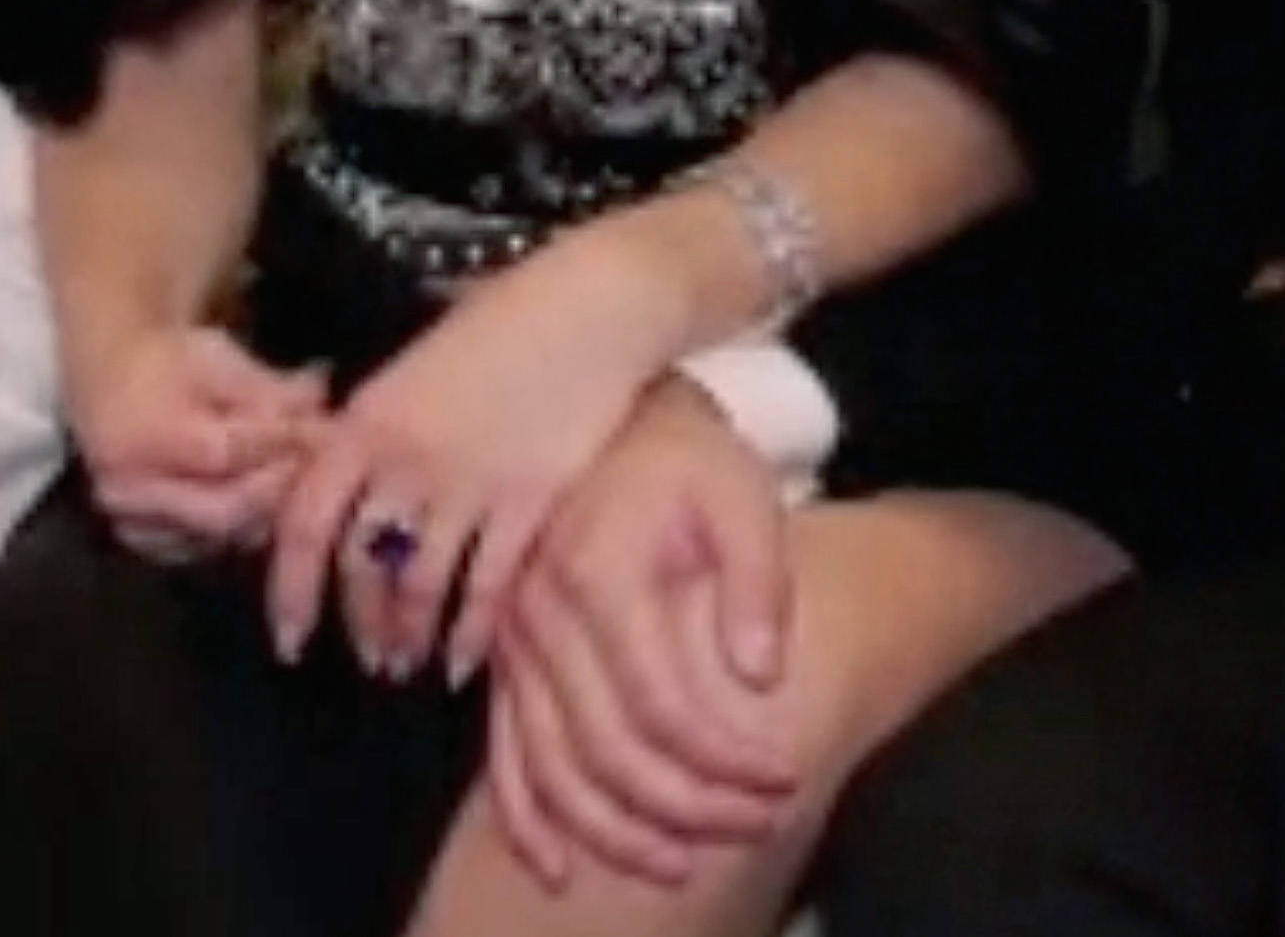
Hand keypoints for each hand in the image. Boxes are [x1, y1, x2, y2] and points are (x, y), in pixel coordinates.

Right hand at [68, 321, 327, 563]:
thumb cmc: (168, 362)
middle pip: (225, 509)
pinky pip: (207, 550)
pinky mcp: (143, 543)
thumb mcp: (218, 356)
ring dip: (270, 512)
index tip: (327, 430)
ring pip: (223, 536)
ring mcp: (133, 524)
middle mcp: (128, 489)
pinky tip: (267, 502)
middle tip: (323, 464)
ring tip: (303, 480)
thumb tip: (322, 395)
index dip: (282, 444)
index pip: (225, 452)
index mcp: (140, 435)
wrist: (110, 382)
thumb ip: (269, 386)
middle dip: (282, 487)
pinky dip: (243, 529)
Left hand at [268, 223, 688, 678]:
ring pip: (418, 586)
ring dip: (407, 636)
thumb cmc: (498, 324)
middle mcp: (406, 459)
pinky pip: (487, 587)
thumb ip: (373, 430)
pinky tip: (460, 663)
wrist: (588, 306)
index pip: (305, 521)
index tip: (289, 634)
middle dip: (358, 623)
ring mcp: (468, 484)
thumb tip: (340, 485)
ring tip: (404, 665)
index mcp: (364, 421)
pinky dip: (470, 634)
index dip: (289, 588)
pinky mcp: (528, 502)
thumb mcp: (412, 367)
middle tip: (365, 657)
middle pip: (360, 565)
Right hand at [481, 382, 806, 894]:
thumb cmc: (689, 463)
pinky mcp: (500, 660)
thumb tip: (760, 675)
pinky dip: (526, 817)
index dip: (724, 759)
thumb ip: (756, 583)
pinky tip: (555, 866)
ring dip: (612, 831)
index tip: (784, 779)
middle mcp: (538, 616)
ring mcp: (509, 643)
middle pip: (606, 749)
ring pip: (549, 767)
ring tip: (677, 865)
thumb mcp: (741, 498)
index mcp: (596, 573)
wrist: (619, 418)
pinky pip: (501, 753)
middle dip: (686, 806)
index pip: (661, 704)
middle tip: (754, 825)